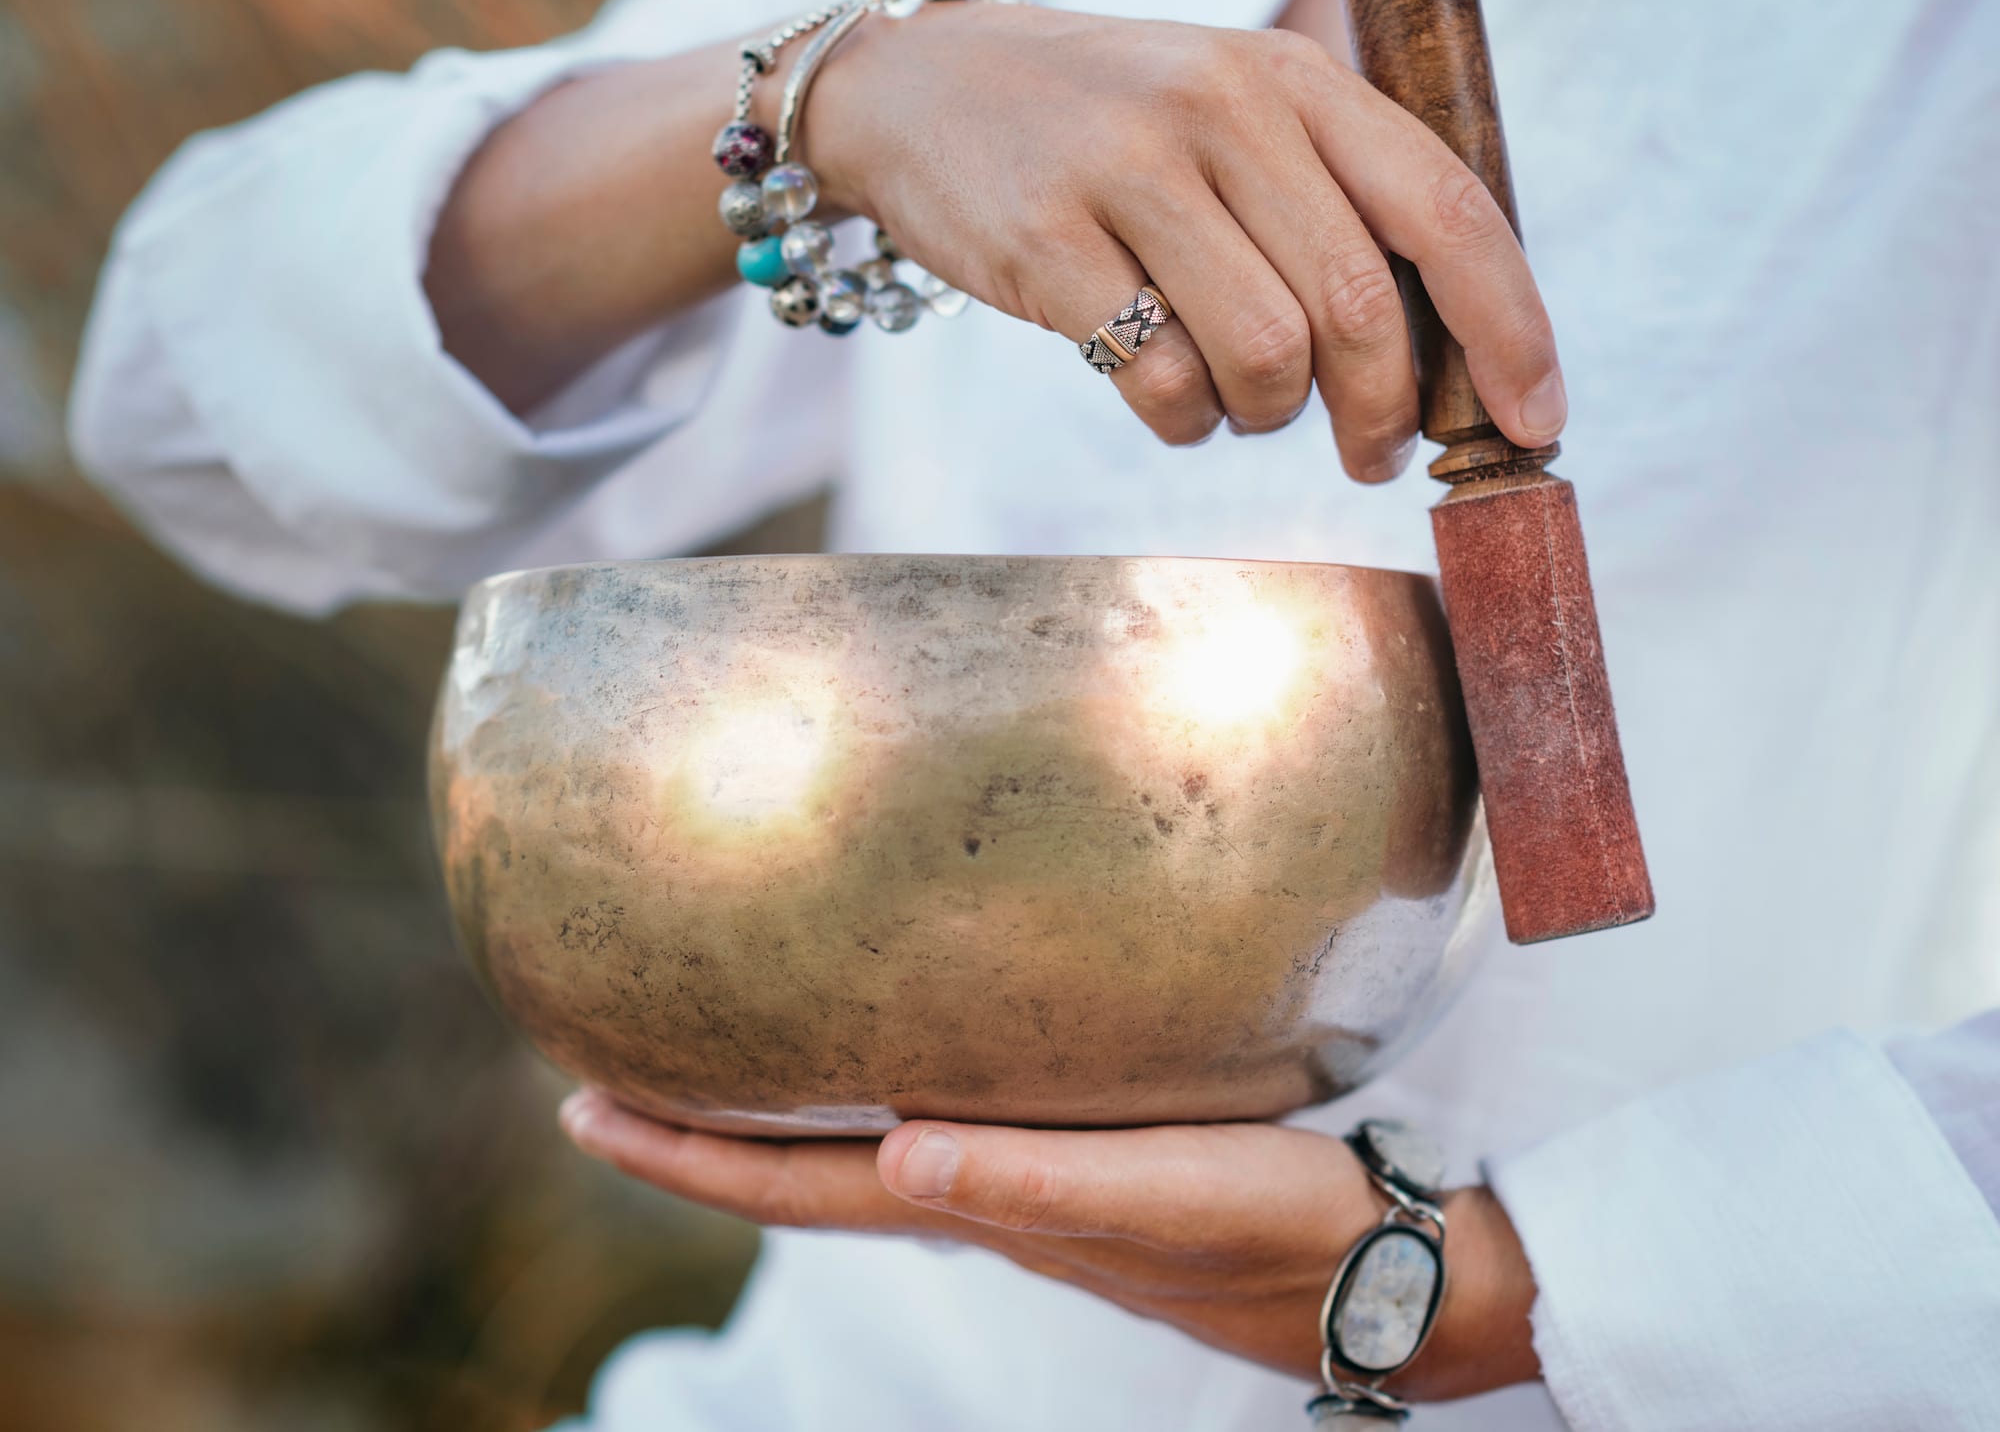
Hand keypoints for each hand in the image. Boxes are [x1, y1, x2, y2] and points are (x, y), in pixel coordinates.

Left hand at [559, 1093, 1540, 1402]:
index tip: (584, 1110)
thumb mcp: (1164, 1199)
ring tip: (711, 1064)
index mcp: (987, 1209)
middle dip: (701, 1138)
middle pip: (806, 1177)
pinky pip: (940, 1127)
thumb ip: (1035, 1187)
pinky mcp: (1085, 1158)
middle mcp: (988, 1202)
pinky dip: (872, 1101)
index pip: (801, 1190)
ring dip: (774, 1123)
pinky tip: (887, 1062)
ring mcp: (1032, 1187)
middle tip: (605, 1079)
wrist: (1389, 1268)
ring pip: (864, 1157)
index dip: (689, 1160)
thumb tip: (899, 1157)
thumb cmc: (1282, 1231)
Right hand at [810, 1, 1564, 475]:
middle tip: (1369, 452)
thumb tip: (1449, 354)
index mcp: (1294, 80)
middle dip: (1383, 412)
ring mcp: (1131, 171)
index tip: (1534, 422)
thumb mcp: (1232, 115)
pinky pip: (1159, 382)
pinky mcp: (1048, 242)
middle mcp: (1223, 110)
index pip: (1447, 209)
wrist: (922, 88)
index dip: (1510, 330)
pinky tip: (1165, 395)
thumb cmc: (1106, 128)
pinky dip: (1182, 421)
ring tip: (1237, 399)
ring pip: (1266, 356)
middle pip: (1361, 308)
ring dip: (1267, 415)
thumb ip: (1332, 202)